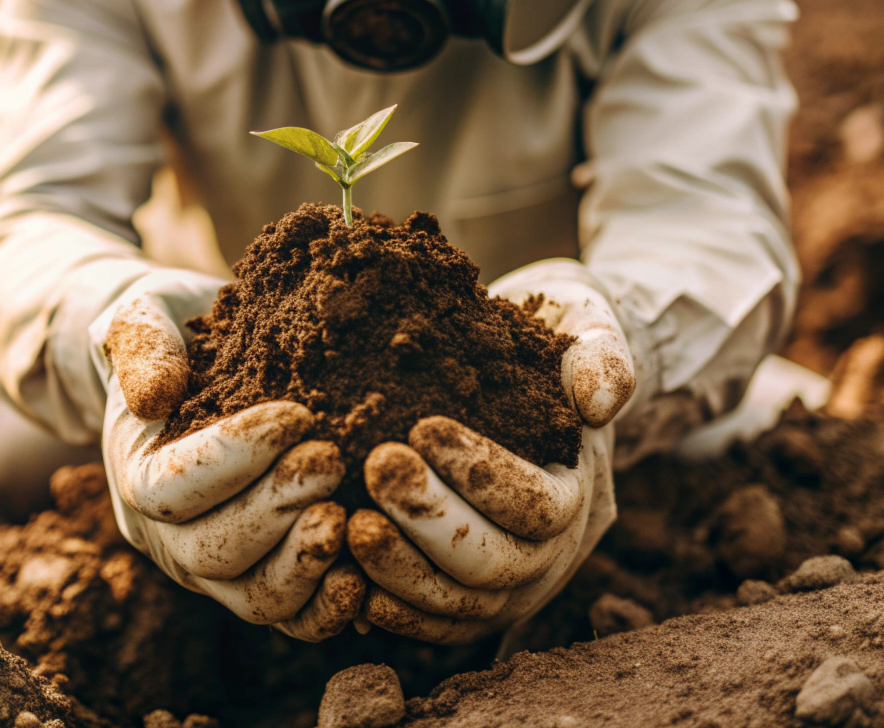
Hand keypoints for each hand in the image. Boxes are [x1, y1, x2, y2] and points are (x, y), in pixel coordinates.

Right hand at [97, 286, 364, 640]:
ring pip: (254, 597)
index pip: (174, 488)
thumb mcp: (145, 317)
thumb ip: (142, 345)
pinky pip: (291, 615)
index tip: (298, 413)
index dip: (235, 457)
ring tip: (349, 512)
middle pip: (214, 549)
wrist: (194, 365)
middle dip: (278, 506)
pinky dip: (327, 606)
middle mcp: (166, 535)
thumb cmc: (176, 336)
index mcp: (136, 472)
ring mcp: (213, 567)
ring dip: (304, 562)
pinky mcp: (259, 577)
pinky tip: (365, 572)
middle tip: (332, 457)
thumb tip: (155, 397)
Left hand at [348, 259, 633, 642]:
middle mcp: (553, 553)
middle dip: (431, 520)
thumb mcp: (587, 330)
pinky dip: (397, 608)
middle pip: (496, 562)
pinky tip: (350, 573)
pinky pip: (438, 622)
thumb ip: (601, 356)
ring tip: (352, 523)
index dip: (481, 471)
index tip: (421, 426)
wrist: (535, 382)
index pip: (536, 502)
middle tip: (376, 468)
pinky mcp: (473, 598)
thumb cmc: (551, 347)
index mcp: (579, 491)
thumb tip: (597, 402)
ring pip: (462, 604)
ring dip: (403, 570)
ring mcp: (514, 585)